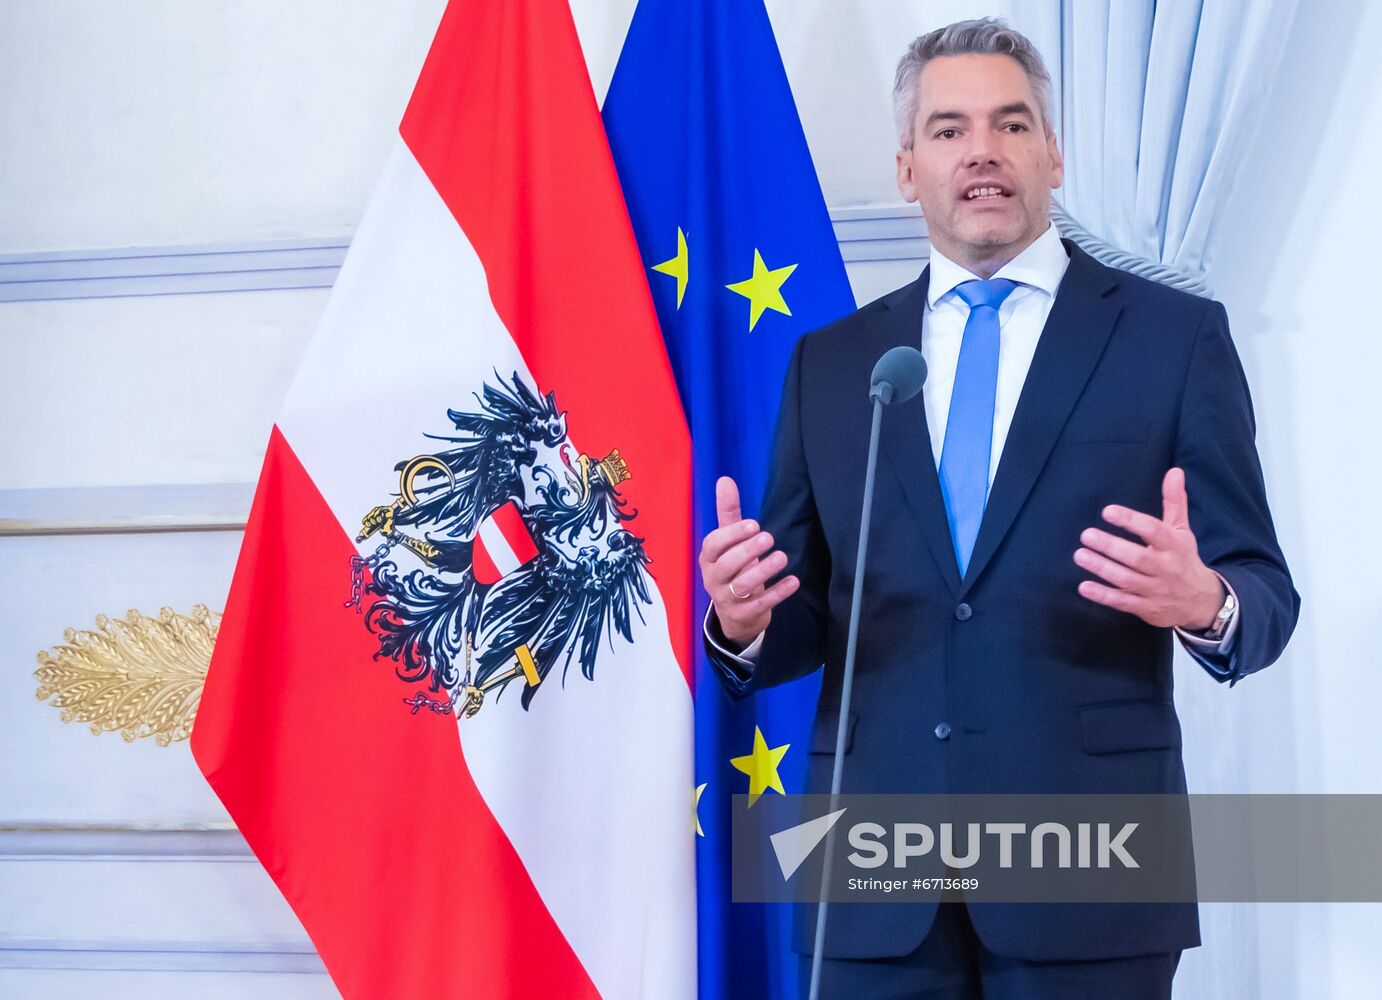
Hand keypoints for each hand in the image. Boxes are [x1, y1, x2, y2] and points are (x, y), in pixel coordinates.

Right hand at [698, 476, 799, 646]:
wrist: (735, 613)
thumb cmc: (733, 569)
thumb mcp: (729, 542)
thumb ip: (728, 513)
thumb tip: (725, 480)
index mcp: (708, 559)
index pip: (713, 545)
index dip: (731, 535)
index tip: (753, 524)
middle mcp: (713, 579)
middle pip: (725, 566)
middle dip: (747, 551)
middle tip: (768, 538)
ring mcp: (726, 599)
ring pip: (741, 586)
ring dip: (763, 571)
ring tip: (782, 557)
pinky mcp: (743, 614)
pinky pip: (760, 604)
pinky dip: (777, 593)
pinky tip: (793, 581)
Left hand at [1074, 467, 1223, 629]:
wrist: (1202, 603)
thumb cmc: (1184, 559)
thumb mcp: (1183, 531)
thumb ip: (1174, 502)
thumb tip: (1174, 471)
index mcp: (1174, 545)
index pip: (1154, 531)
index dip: (1131, 521)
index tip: (1107, 511)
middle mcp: (1166, 568)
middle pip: (1138, 557)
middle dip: (1111, 546)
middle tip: (1086, 534)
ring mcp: (1156, 590)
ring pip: (1127, 580)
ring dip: (1102, 568)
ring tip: (1080, 555)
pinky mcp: (1146, 607)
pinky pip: (1123, 602)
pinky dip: (1104, 596)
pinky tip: (1084, 587)